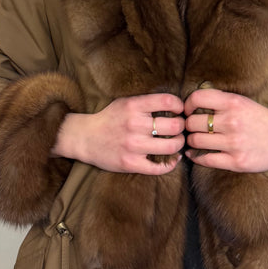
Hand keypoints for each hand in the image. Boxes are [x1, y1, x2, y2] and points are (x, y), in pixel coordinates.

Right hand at [52, 94, 184, 173]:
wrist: (85, 138)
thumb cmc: (109, 119)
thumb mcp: (125, 102)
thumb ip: (147, 103)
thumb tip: (175, 105)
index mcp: (133, 106)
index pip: (167, 101)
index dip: (179, 105)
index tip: (179, 110)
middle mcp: (134, 125)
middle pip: (175, 125)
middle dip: (182, 126)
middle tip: (180, 127)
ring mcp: (133, 146)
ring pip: (172, 146)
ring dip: (179, 144)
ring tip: (176, 141)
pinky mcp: (131, 164)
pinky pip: (160, 167)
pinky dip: (171, 164)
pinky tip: (172, 159)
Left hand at [183, 89, 267, 172]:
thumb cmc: (260, 118)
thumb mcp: (241, 101)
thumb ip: (220, 101)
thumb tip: (192, 103)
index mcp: (233, 103)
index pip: (197, 98)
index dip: (187, 104)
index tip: (188, 110)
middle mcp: (232, 122)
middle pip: (192, 122)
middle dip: (188, 125)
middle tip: (191, 128)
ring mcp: (234, 143)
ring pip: (196, 141)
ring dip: (191, 141)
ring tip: (194, 140)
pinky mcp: (236, 162)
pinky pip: (206, 160)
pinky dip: (195, 157)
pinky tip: (194, 154)